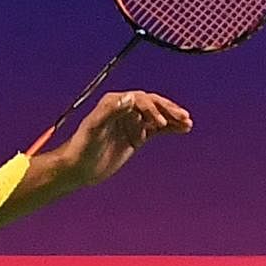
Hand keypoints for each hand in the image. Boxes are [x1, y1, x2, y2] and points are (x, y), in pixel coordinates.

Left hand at [57, 90, 191, 185]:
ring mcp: (132, 123)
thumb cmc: (82, 147)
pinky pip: (158, 129)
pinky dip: (171, 128)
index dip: (151, 108)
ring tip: (188, 123)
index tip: (159, 122)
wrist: (78, 168)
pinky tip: (183, 129)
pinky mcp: (136, 136)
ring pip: (158, 116)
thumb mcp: (94, 128)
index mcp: (114, 102)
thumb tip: (130, 97)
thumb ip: (109, 110)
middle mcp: (125, 109)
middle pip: (152, 104)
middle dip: (168, 110)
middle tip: (183, 117)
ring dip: (173, 117)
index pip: (139, 99)